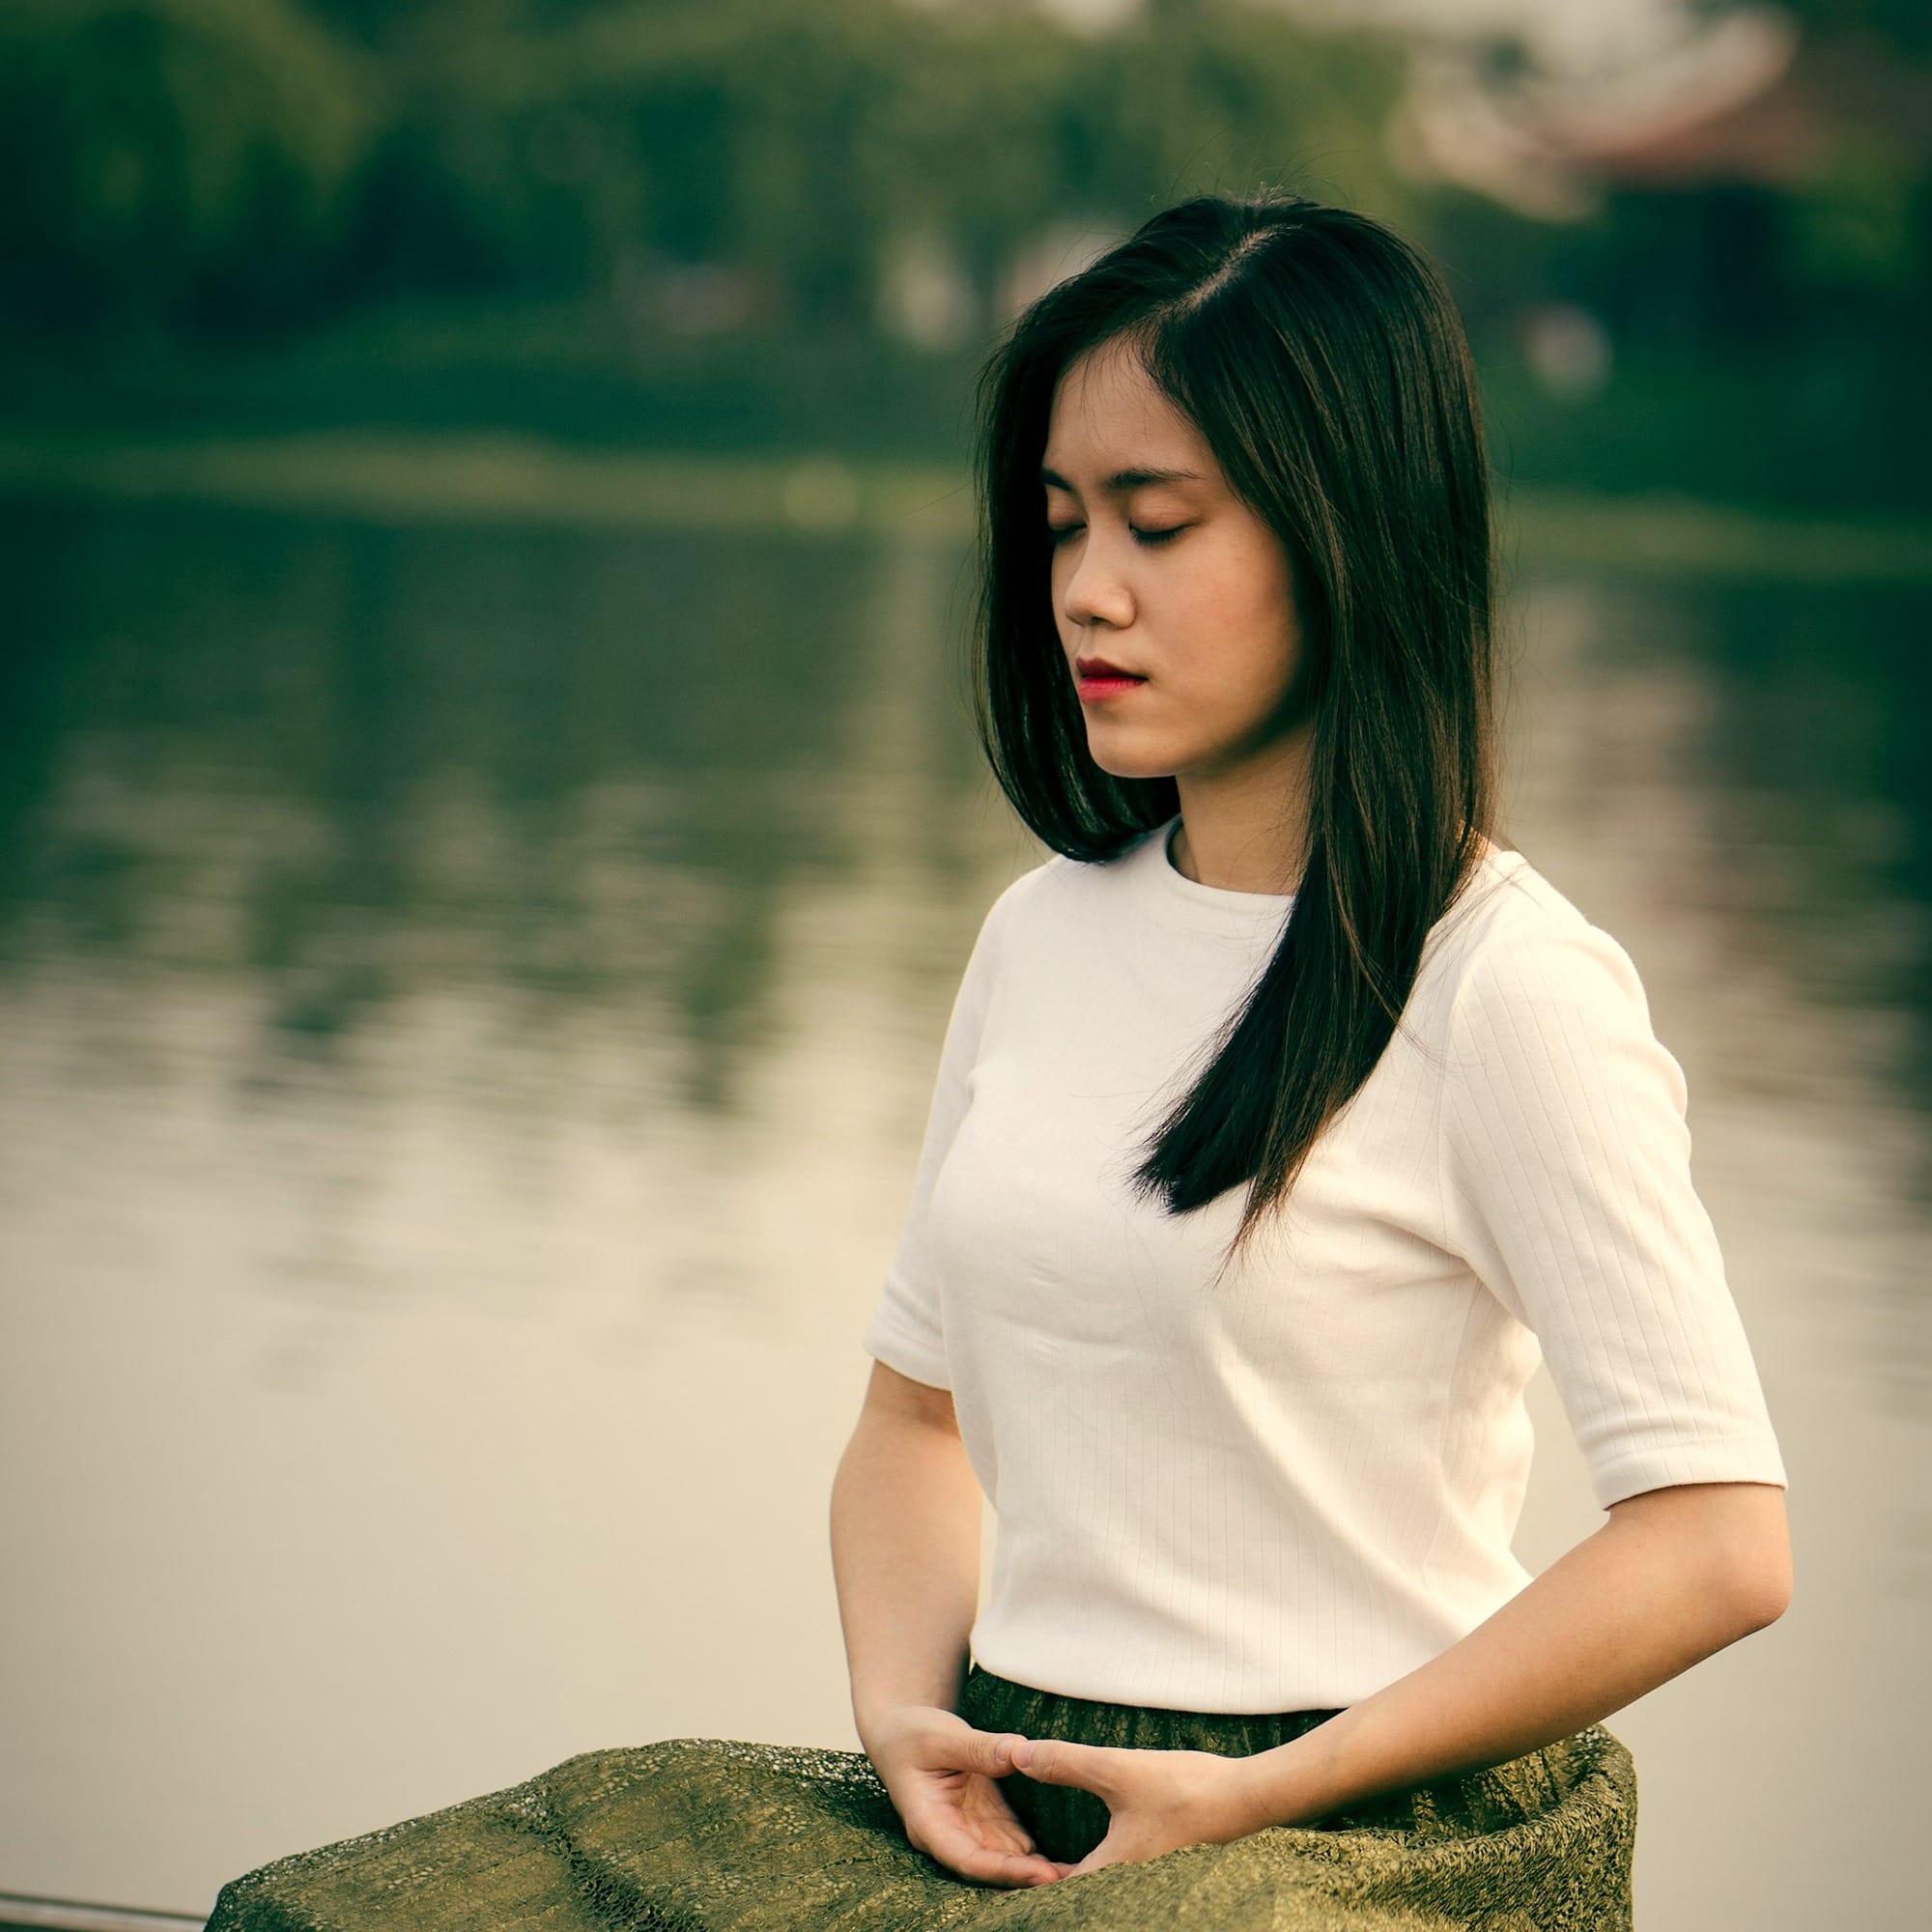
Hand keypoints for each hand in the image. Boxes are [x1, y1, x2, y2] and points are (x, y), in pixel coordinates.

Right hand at [861, 1703, 1076, 1887]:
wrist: (902, 1728)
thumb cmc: (912, 1734)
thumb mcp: (941, 1737)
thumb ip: (978, 1749)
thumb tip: (1018, 1753)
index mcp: (930, 1824)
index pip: (968, 1859)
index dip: (1005, 1870)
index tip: (1042, 1874)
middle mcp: (951, 1835)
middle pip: (992, 1868)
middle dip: (1029, 1878)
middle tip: (1075, 1882)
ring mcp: (970, 1828)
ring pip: (1007, 1859)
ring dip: (1039, 1870)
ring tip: (1083, 1876)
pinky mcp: (986, 1817)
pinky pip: (1015, 1840)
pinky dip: (1038, 1850)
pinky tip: (1069, 1859)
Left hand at [1006, 1734, 1268, 1875]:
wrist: (1248, 1799)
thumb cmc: (1184, 1788)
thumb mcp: (1117, 1768)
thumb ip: (1065, 1763)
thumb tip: (1016, 1756)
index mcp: (1110, 1873)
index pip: (1054, 1888)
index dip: (1026, 1876)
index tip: (1003, 1861)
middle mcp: (1127, 1887)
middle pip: (1076, 1891)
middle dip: (1048, 1876)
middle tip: (1016, 1857)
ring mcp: (1148, 1881)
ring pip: (1098, 1883)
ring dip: (1074, 1871)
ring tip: (1047, 1855)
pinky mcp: (1163, 1867)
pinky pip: (1118, 1875)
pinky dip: (1100, 1864)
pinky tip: (1098, 1843)